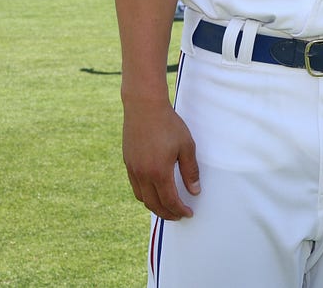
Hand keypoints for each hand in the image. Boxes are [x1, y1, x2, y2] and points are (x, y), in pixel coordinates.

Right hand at [121, 98, 200, 219]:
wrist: (144, 107)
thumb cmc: (169, 125)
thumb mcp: (186, 146)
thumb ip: (190, 171)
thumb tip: (195, 191)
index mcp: (158, 172)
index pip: (169, 201)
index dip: (179, 210)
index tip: (189, 214)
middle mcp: (142, 175)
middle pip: (154, 204)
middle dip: (167, 213)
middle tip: (179, 215)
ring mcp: (133, 170)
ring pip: (142, 198)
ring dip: (155, 206)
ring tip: (167, 207)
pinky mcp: (128, 163)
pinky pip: (135, 187)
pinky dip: (145, 195)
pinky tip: (154, 191)